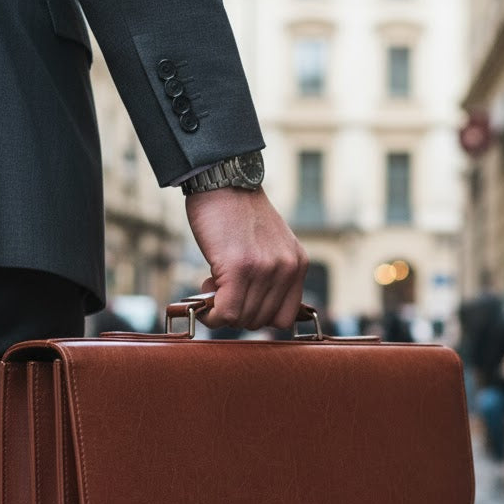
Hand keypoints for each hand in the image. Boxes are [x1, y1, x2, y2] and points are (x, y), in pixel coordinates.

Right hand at [186, 188, 307, 329]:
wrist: (224, 181)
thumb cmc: (240, 214)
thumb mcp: (272, 245)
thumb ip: (273, 275)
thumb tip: (254, 311)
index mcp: (298, 265)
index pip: (284, 318)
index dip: (258, 317)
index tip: (242, 302)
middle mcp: (287, 269)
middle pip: (261, 321)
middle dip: (237, 313)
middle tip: (222, 289)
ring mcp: (265, 269)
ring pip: (242, 319)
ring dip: (222, 310)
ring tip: (214, 282)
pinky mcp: (239, 267)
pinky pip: (227, 311)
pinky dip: (212, 313)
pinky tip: (205, 289)